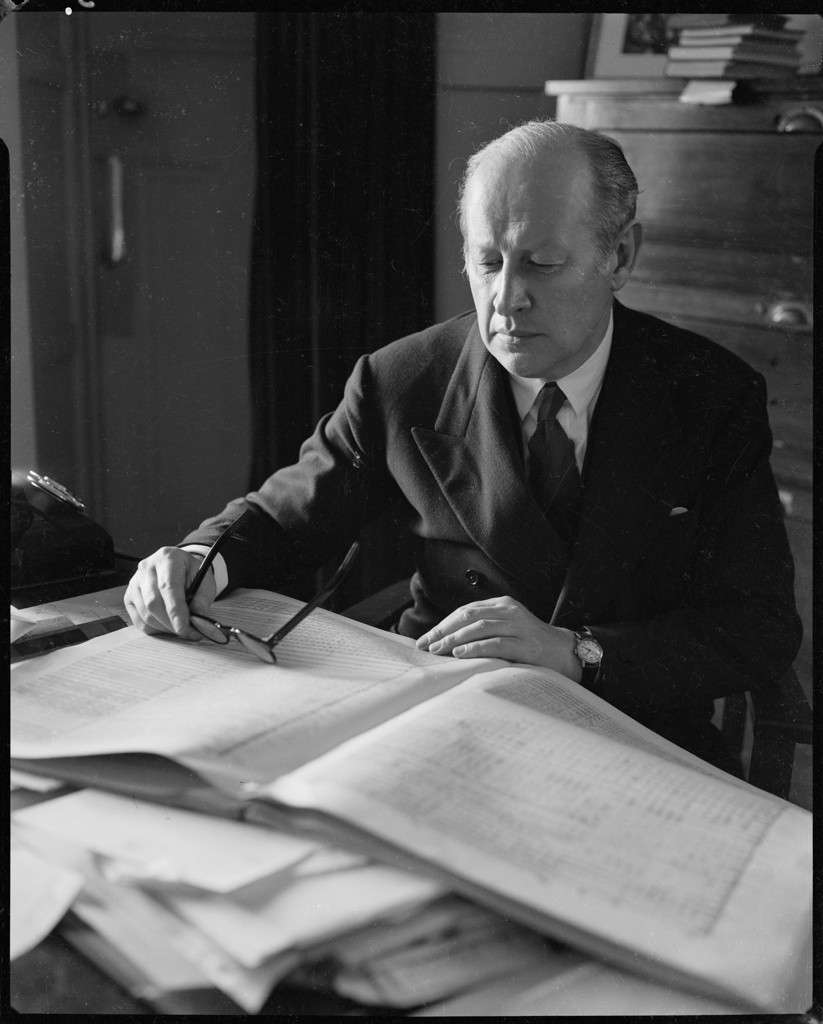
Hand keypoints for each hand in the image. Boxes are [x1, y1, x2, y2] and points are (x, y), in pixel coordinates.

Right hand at [124, 547, 215, 640]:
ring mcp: (135, 582)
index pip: (168, 587)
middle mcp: (147, 568)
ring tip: (180, 628)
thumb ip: (202, 600)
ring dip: (164, 627)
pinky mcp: (129, 596)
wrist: (179, 568)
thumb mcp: (205, 581)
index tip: (184, 629)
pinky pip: (139, 620)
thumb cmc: (191, 574)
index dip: (175, 611)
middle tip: (188, 633)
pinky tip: (167, 626)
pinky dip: (154, 629)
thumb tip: (197, 620)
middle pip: (153, 602)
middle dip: (171, 623)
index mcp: (168, 558)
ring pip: (145, 613)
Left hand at [416, 596, 581, 681]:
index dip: (443, 624)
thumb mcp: (507, 628)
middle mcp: (510, 611)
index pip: (465, 611)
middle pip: (469, 616)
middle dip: (444, 631)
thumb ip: (484, 629)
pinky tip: (460, 654)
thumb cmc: (530, 644)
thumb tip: (446, 641)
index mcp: (502, 604)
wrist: (565, 653)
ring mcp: (520, 626)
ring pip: (480, 628)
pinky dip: (476, 648)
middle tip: (425, 645)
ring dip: (455, 639)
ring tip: (438, 650)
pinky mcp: (527, 645)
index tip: (425, 639)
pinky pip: (497, 644)